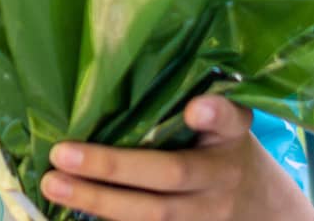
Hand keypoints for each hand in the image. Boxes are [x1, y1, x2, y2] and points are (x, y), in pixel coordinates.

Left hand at [39, 95, 313, 220]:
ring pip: (148, 215)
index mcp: (231, 143)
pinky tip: (68, 208)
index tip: (193, 109)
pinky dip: (105, 220)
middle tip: (61, 154)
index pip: (228, 122)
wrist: (260, 211)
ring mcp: (200, 219)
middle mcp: (217, 184)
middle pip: (168, 176)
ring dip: (97, 201)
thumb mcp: (230, 128)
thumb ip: (211, 110)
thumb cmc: (228, 154)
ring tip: (53, 184)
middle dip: (113, 167)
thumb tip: (192, 104)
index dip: (212, 116)